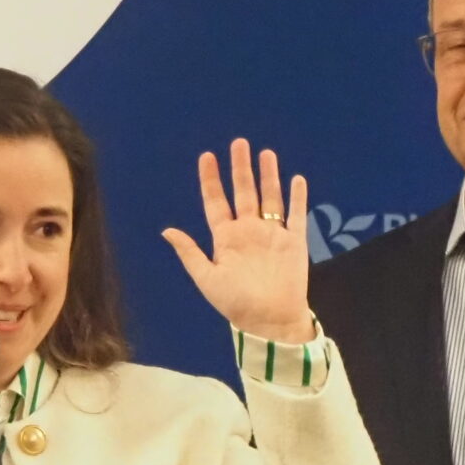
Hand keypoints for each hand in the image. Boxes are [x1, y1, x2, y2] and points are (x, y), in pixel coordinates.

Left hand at [162, 139, 316, 342]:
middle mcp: (248, 231)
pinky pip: (296, 215)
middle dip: (241, 168)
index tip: (207, 157)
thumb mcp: (207, 279)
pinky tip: (296, 179)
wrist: (270, 321)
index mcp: (226, 239)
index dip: (211, 180)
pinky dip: (297, 197)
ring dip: (268, 176)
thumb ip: (190, 253)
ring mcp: (272, 235)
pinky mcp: (294, 242)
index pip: (216, 202)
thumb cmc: (236, 303)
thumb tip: (167, 230)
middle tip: (238, 143)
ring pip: (270, 197)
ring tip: (266, 153)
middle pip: (244, 192)